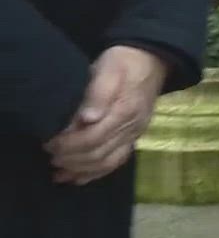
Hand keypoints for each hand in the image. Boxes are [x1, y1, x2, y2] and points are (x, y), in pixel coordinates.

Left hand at [44, 46, 168, 185]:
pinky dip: (96, 173)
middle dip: (71, 159)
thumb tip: (87, 118)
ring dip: (81, 171)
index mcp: (124, 111)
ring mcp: (134, 134)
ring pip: (107, 163)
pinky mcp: (134, 137)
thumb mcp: (109, 69)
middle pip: (98, 154)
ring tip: (59, 172)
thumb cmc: (123, 62)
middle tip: (50, 156)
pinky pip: (116, 162)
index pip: (92, 138)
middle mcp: (131, 128)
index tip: (48, 143)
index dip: (68, 145)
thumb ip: (99, 92)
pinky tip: (79, 178)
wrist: (151, 59)